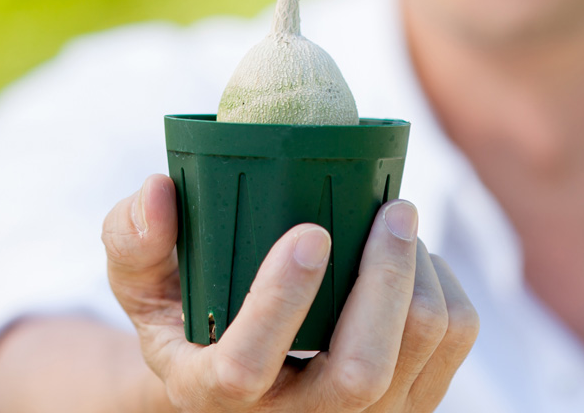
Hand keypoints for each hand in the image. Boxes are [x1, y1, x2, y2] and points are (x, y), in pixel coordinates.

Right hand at [102, 174, 478, 411]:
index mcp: (211, 390)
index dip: (279, 304)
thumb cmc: (183, 304)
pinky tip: (409, 259)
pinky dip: (443, 286)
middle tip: (393, 208)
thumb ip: (133, 235)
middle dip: (385, 282)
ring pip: (417, 356)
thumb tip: (158, 191)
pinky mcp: (404, 399)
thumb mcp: (138, 275)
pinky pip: (450, 341)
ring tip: (396, 223)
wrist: (230, 354)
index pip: (244, 370)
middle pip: (359, 376)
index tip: (309, 232)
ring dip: (419, 275)